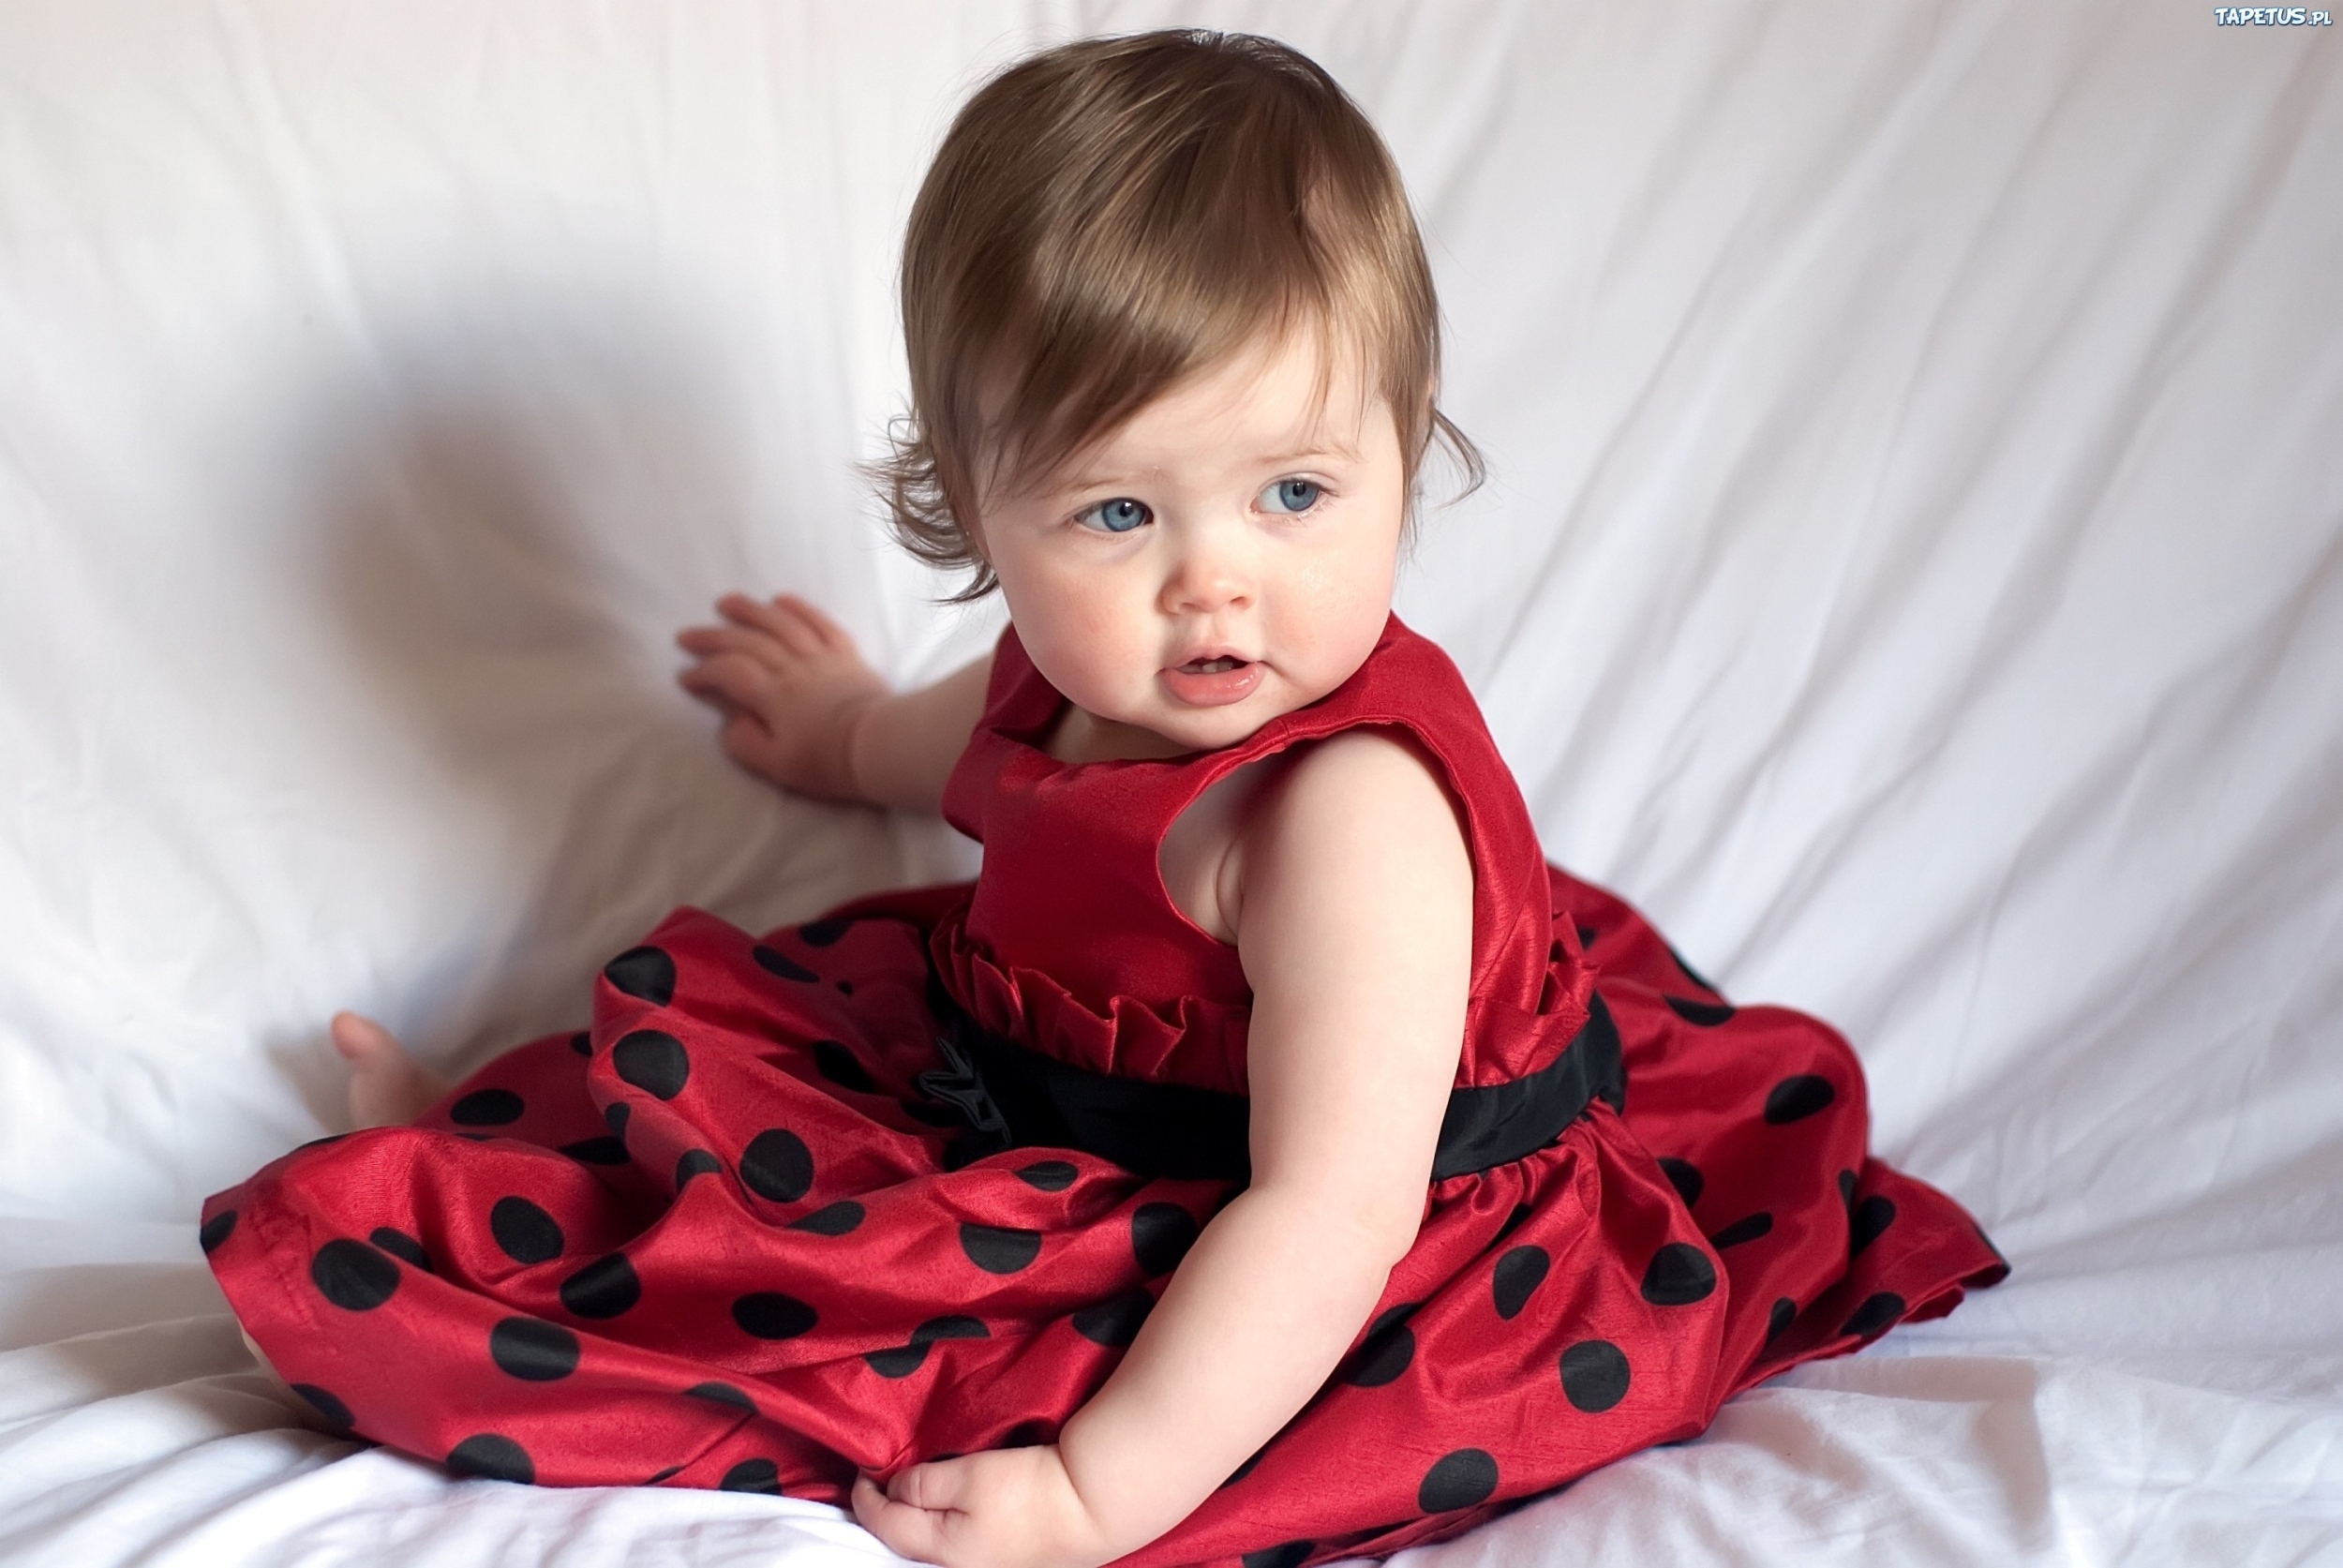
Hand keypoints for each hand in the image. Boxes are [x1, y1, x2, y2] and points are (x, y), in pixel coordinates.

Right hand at [675, 593, 888, 801]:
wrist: (880, 746)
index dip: (704, 672)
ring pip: (780, 623)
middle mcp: (792, 668)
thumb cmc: (828, 761)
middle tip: (687, 634)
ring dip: (750, 610)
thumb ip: (745, 742)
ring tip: (726, 602)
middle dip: (713, 636)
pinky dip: (799, 608)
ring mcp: (820, 657)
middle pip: (747, 642)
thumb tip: (731, 720)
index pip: (729, 673)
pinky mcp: (846, 654)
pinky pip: (819, 622)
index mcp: (773, 696)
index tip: (686, 676)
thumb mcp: (777, 766)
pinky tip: (781, 599)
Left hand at [850, 1445, 1120, 1567]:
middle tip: (881, 1483)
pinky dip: (947, 1525)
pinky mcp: (1013, 1559)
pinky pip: (962, 1544)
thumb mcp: (966, 1477)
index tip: (861, 1472)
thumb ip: (922, 1484)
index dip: (866, 1498)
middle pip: (909, 1543)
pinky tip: (955, 1511)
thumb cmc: (1028, 1490)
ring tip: (914, 1494)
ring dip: (921, 1521)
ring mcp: (989, 1567)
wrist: (1095, 1505)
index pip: (886, 1526)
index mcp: (942, 1552)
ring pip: (936, 1545)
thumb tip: (895, 1489)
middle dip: (890, 1514)